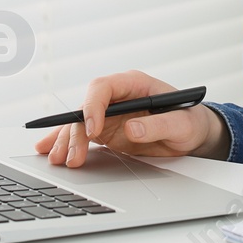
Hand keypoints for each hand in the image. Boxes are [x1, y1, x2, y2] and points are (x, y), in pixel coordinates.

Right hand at [31, 70, 229, 167]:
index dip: (93, 106)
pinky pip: (81, 135)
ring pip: (78, 123)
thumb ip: (158, 125)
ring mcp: (109, 114)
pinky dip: (65, 143)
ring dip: (65, 140)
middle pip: (86, 108)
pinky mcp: (106, 131)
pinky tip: (49, 151)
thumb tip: (131, 127)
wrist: (193, 134)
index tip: (92, 130)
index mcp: (133, 84)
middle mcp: (116, 97)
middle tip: (73, 157)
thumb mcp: (181, 124)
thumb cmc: (190, 121)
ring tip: (57, 159)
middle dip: (75, 131)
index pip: (103, 87)